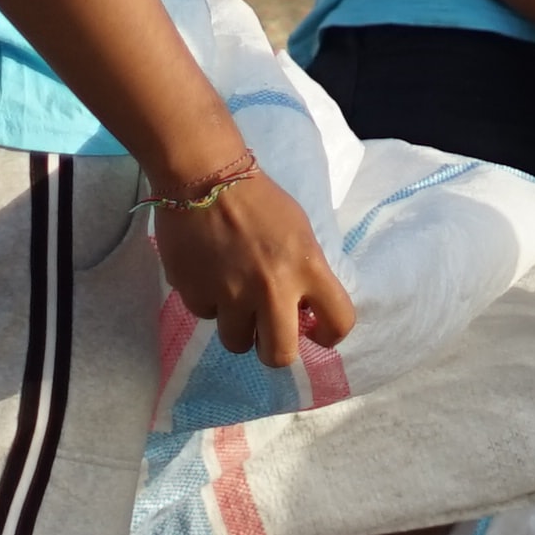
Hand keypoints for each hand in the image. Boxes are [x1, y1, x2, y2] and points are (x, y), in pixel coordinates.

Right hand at [158, 170, 352, 373]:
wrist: (204, 178)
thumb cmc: (260, 202)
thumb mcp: (301, 233)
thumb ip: (307, 273)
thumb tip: (307, 311)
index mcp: (308, 268)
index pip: (339, 322)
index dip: (330, 335)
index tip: (316, 332)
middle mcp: (271, 288)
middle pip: (278, 356)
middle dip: (274, 351)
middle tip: (268, 336)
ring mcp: (229, 294)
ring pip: (236, 342)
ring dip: (237, 326)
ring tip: (233, 296)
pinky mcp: (194, 293)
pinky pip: (205, 314)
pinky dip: (208, 300)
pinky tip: (208, 273)